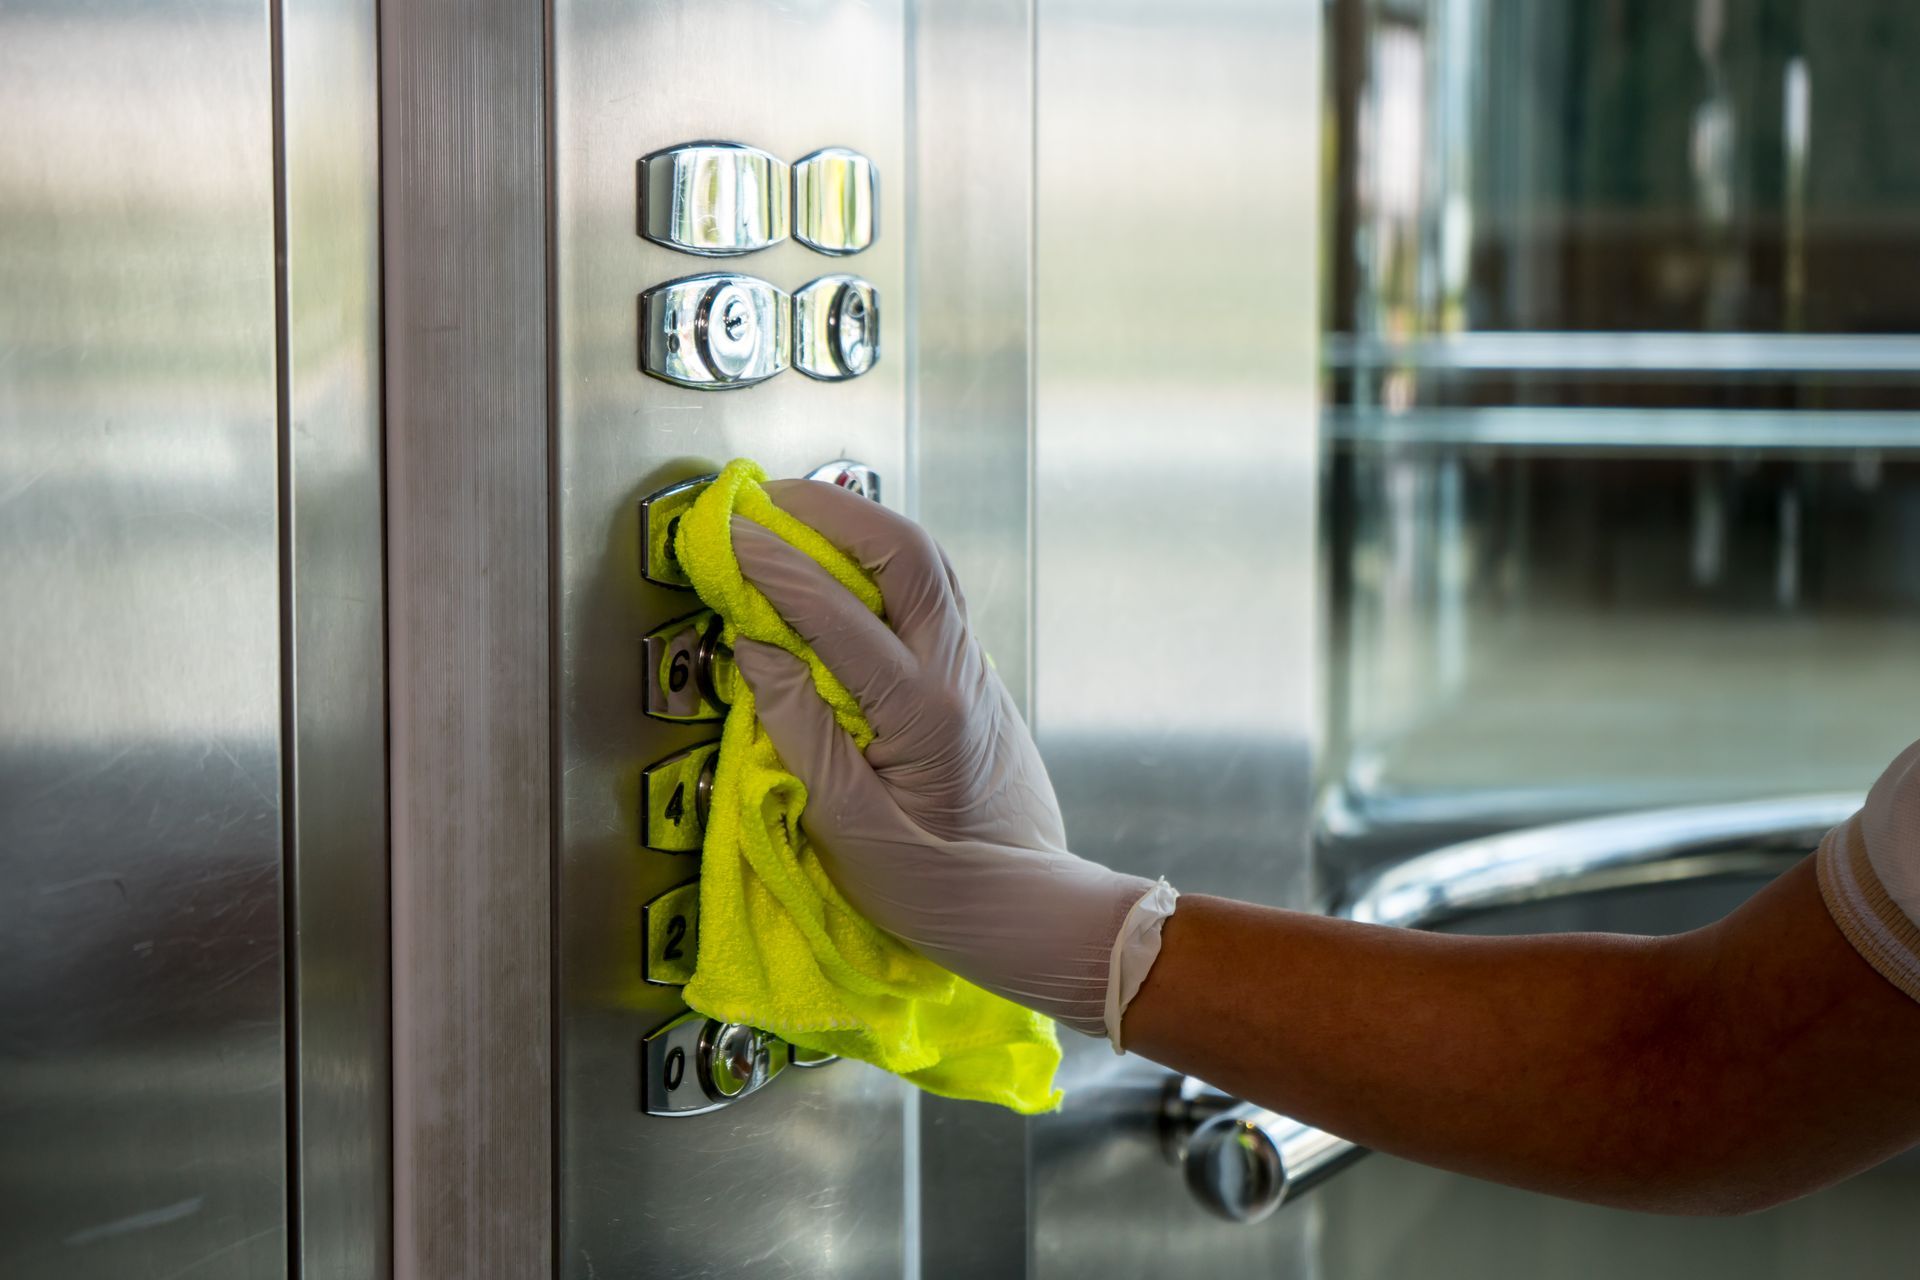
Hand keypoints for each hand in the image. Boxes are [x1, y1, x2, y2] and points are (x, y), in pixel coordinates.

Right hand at [729, 480, 1172, 1040]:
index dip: (774, 568)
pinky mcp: (973, 678)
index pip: (836, 614)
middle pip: (907, 553)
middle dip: (834, 512)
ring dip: (863, 529)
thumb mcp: (847, 826)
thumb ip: (798, 729)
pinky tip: (843, 573)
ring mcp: (974, 669)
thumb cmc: (938, 887)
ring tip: (800, 518)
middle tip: (768, 498)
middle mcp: (958, 672)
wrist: (1027, 907)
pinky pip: (929, 596)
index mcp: (924, 711)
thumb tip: (754, 648)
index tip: (726, 535)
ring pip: (927, 566)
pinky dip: (880, 565)